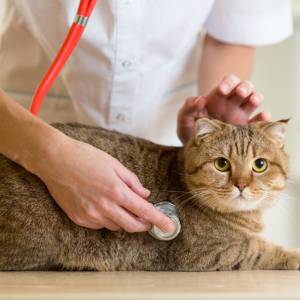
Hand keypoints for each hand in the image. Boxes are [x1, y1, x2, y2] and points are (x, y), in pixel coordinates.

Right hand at [34, 134, 174, 232]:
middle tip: (148, 219)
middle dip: (144, 225)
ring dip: (125, 219)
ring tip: (121, 204)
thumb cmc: (85, 157)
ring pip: (116, 226)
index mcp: (116, 191)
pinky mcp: (79, 219)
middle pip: (132, 226)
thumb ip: (132, 181)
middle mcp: (104, 207)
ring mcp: (90, 215)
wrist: (54, 160)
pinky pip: (100, 225)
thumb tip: (145, 195)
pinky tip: (104, 205)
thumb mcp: (114, 164)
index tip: (170, 227)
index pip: (145, 211)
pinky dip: (108, 218)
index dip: (159, 220)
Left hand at [177, 74, 270, 143]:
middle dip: (244, 87)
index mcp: (218, 98)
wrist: (196, 149)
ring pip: (254, 100)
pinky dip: (263, 118)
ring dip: (256, 97)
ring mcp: (240, 116)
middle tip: (240, 93)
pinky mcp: (246, 130)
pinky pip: (258, 122)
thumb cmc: (190, 131)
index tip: (222, 90)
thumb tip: (200, 99)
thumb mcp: (184, 120)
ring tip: (253, 101)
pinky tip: (263, 117)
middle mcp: (232, 104)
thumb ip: (188, 108)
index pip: (228, 82)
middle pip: (245, 87)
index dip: (228, 82)